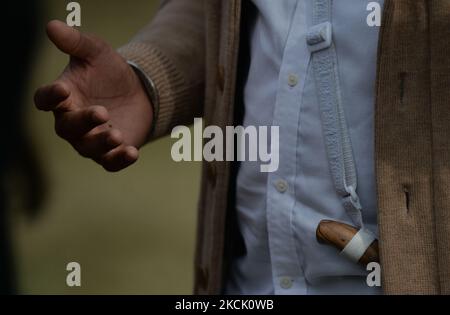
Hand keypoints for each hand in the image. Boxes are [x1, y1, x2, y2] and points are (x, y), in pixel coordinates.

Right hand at [34, 20, 152, 171]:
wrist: (139, 91)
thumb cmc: (111, 72)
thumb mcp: (97, 52)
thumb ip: (76, 42)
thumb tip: (52, 25)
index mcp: (63, 98)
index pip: (45, 100)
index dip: (50, 97)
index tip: (63, 89)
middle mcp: (72, 122)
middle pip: (68, 128)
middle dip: (84, 121)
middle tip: (103, 112)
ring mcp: (91, 140)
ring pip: (88, 148)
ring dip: (101, 143)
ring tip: (117, 135)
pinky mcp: (111, 153)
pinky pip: (110, 163)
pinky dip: (120, 160)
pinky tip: (133, 153)